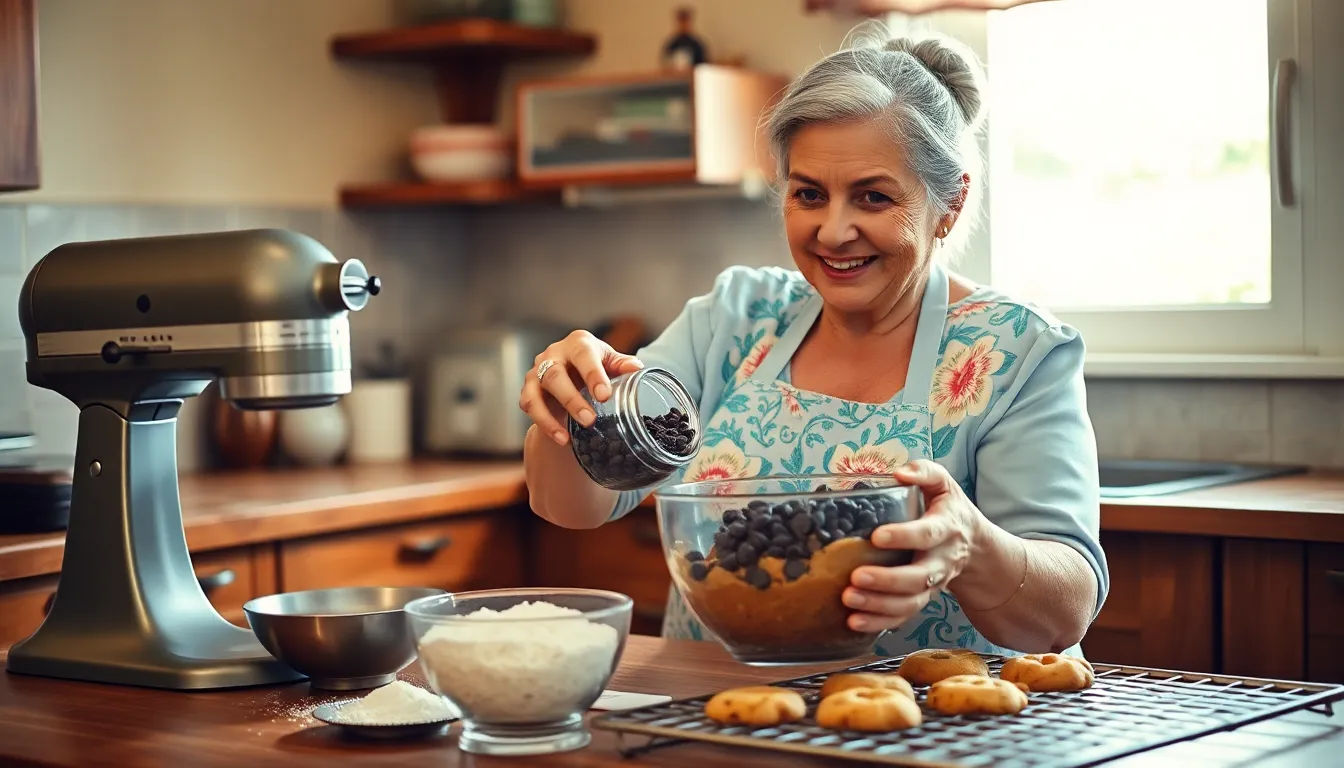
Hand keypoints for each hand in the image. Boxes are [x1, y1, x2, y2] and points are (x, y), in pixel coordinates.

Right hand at [519, 331, 643, 445]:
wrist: (571, 372)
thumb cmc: (594, 365)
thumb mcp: (609, 362)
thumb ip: (621, 365)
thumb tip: (636, 368)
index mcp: (578, 343)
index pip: (583, 355)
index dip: (592, 375)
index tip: (604, 395)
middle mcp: (553, 354)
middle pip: (555, 375)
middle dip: (571, 400)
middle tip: (589, 420)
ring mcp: (537, 372)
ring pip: (536, 393)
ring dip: (550, 417)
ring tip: (567, 437)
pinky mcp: (528, 390)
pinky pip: (530, 407)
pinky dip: (544, 425)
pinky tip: (561, 438)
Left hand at [842, 460, 983, 632]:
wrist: (973, 547)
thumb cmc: (949, 511)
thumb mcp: (943, 485)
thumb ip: (924, 472)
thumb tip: (900, 472)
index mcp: (946, 529)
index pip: (927, 534)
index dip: (904, 537)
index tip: (876, 536)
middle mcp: (941, 561)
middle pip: (919, 577)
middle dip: (887, 580)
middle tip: (856, 577)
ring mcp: (932, 584)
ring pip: (911, 602)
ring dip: (879, 605)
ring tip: (849, 600)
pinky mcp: (921, 599)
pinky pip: (903, 616)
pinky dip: (879, 622)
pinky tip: (854, 622)